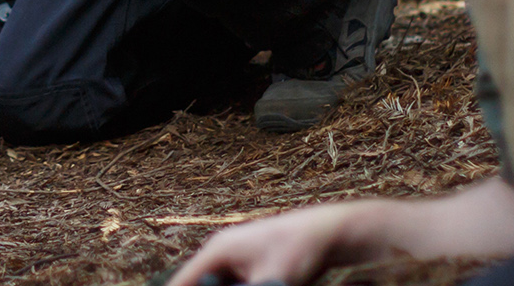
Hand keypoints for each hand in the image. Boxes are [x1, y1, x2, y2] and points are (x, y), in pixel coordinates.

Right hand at [169, 200, 391, 285]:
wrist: (331, 233)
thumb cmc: (299, 252)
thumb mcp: (270, 285)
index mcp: (218, 250)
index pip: (183, 282)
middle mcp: (222, 251)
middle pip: (200, 282)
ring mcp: (237, 256)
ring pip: (218, 283)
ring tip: (258, 285)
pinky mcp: (252, 264)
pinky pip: (231, 282)